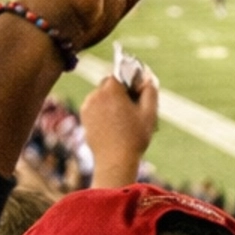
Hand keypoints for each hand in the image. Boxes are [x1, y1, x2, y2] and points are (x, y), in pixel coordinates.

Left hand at [80, 72, 159, 187]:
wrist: (114, 161)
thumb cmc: (134, 137)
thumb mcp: (149, 113)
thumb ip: (150, 91)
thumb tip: (147, 78)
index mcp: (111, 90)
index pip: (120, 73)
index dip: (130, 81)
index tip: (138, 92)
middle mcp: (96, 94)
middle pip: (110, 83)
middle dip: (120, 90)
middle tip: (133, 107)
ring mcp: (87, 106)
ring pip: (102, 95)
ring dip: (111, 100)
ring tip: (123, 118)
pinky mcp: (84, 117)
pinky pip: (95, 106)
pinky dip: (103, 110)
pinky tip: (114, 124)